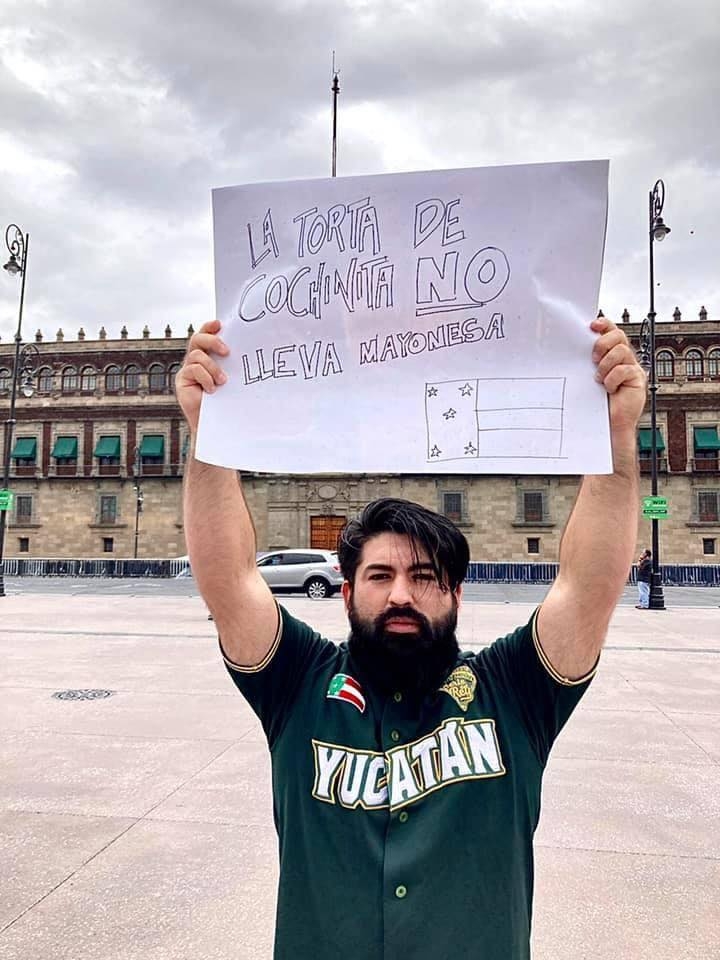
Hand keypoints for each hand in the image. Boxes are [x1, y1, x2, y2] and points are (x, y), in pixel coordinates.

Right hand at [175, 320, 228, 433]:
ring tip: (222, 381)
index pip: (206, 335)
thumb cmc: (228, 398)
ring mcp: (187, 369)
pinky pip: (193, 369)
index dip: (209, 326)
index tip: (220, 323)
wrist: (217, 421)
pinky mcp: (182, 380)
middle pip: (197, 339)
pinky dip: (206, 378)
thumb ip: (231, 362)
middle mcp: (195, 360)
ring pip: (197, 355)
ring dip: (212, 367)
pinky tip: (212, 390)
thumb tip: (246, 346)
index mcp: (208, 355)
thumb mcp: (231, 376)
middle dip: (212, 341)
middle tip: (227, 351)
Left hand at [591, 316, 646, 434]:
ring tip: (599, 380)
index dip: (604, 324)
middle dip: (603, 343)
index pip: (611, 331)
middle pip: (618, 336)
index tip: (592, 325)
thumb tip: (571, 345)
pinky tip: (609, 389)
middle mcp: (623, 358)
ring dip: (606, 365)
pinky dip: (613, 379)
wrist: (606, 423)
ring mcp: (632, 367)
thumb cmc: (594, 401)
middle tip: (593, 359)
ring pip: (621, 351)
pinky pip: (625, 369)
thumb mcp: (587, 376)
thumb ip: (586, 361)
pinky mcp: (638, 378)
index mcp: (610, 353)